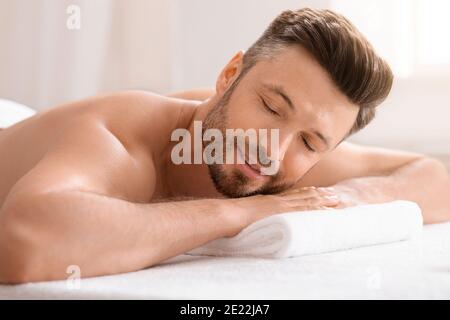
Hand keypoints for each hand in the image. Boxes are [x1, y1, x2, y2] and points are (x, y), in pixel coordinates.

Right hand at [225, 186, 340, 236]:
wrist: (227, 215)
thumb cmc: (230, 217)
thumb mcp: (243, 214)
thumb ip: (251, 216)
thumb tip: (250, 222)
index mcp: (269, 201)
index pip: (291, 196)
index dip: (306, 194)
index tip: (317, 191)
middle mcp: (277, 201)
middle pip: (303, 196)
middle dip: (319, 195)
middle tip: (334, 194)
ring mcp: (281, 206)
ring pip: (308, 201)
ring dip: (323, 200)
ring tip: (337, 200)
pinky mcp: (283, 213)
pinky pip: (305, 209)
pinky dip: (318, 208)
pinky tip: (329, 210)